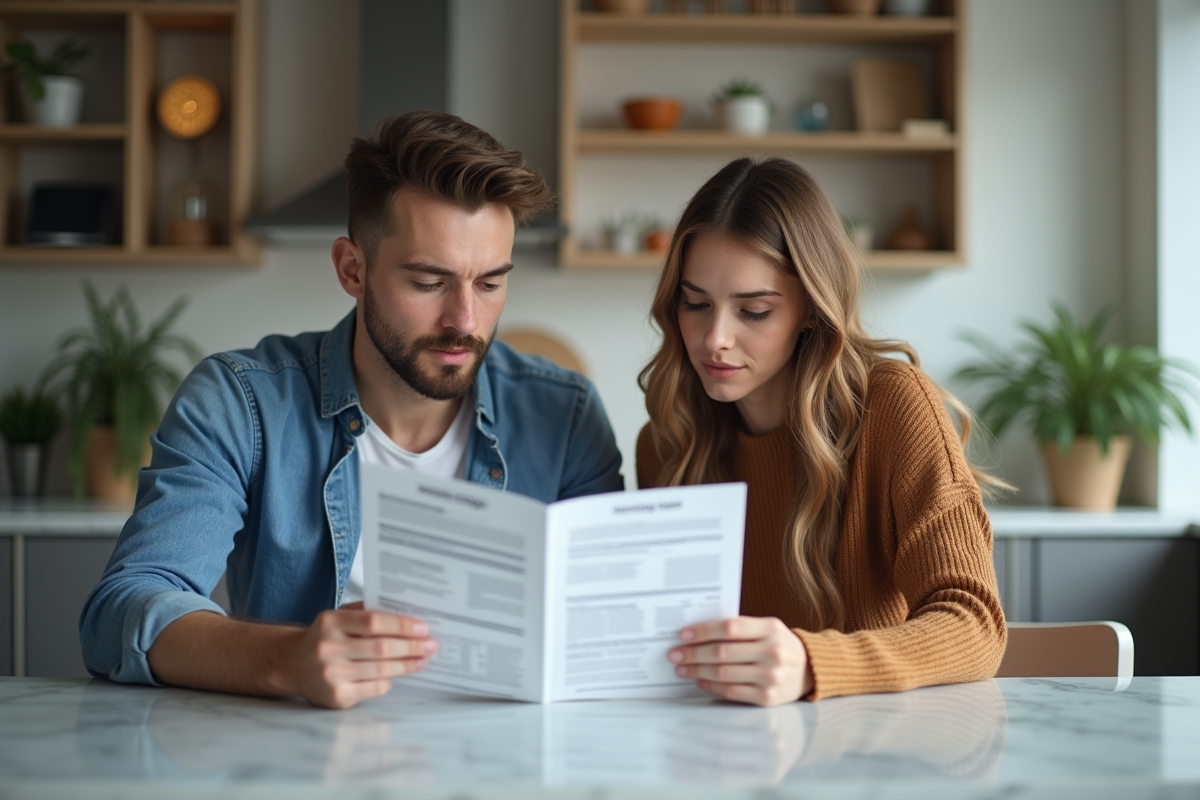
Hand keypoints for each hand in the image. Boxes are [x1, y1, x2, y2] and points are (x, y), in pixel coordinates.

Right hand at [277, 601, 436, 708]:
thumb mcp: (338, 617)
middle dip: (411, 647)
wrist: (292, 665)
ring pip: (381, 670)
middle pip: (381, 648)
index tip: (423, 629)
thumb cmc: (324, 638)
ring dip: (407, 665)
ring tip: (422, 660)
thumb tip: (407, 615)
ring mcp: (331, 675)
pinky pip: (374, 687)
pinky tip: (397, 674)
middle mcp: (328, 648)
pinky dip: (389, 680)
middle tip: (431, 645)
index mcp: (330, 622)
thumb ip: (366, 612)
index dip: (402, 625)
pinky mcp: (337, 697)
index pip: (374, 622)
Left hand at [668, 616, 812, 705]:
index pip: (730, 628)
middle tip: (674, 654)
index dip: (703, 631)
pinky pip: (731, 691)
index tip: (683, 634)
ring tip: (682, 668)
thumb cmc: (779, 645)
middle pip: (722, 652)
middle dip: (693, 653)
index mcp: (771, 629)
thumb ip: (740, 628)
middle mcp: (772, 652)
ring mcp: (771, 677)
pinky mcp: (767, 698)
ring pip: (723, 673)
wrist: (810, 670)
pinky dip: (711, 685)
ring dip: (697, 670)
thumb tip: (698, 632)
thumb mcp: (768, 629)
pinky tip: (700, 679)